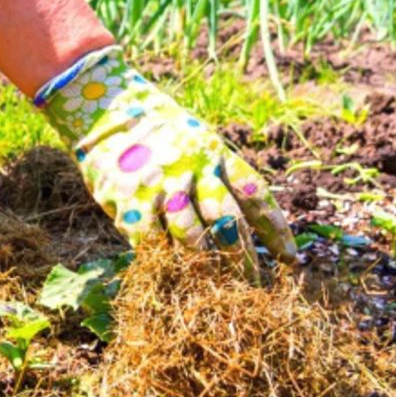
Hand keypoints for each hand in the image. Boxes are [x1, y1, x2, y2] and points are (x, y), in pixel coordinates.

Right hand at [40, 48, 296, 276]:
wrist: (105, 108)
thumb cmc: (158, 130)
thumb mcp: (197, 140)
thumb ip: (218, 175)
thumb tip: (242, 225)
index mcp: (215, 152)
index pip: (255, 194)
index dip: (276, 230)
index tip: (291, 259)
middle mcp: (193, 168)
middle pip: (227, 221)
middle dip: (242, 258)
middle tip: (251, 283)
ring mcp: (160, 185)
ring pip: (192, 238)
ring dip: (205, 267)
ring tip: (215, 288)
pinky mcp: (130, 201)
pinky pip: (152, 242)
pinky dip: (163, 260)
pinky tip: (171, 274)